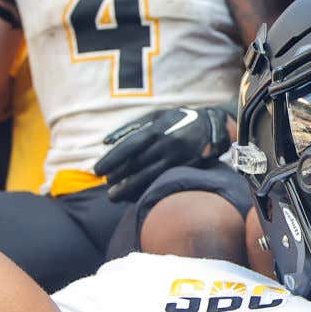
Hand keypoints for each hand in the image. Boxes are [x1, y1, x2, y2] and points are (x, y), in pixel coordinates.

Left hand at [95, 105, 234, 202]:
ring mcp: (178, 157)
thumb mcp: (156, 115)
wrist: (213, 125)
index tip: (97, 170)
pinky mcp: (186, 167)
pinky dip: (146, 189)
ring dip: (129, 188)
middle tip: (105, 185)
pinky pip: (162, 180)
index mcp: (157, 128)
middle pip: (137, 163)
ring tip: (114, 196)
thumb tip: (106, 141)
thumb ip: (131, 127)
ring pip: (149, 176)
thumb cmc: (179, 119)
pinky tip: (134, 195)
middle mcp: (166, 143)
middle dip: (118, 176)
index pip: (129, 146)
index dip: (112, 159)